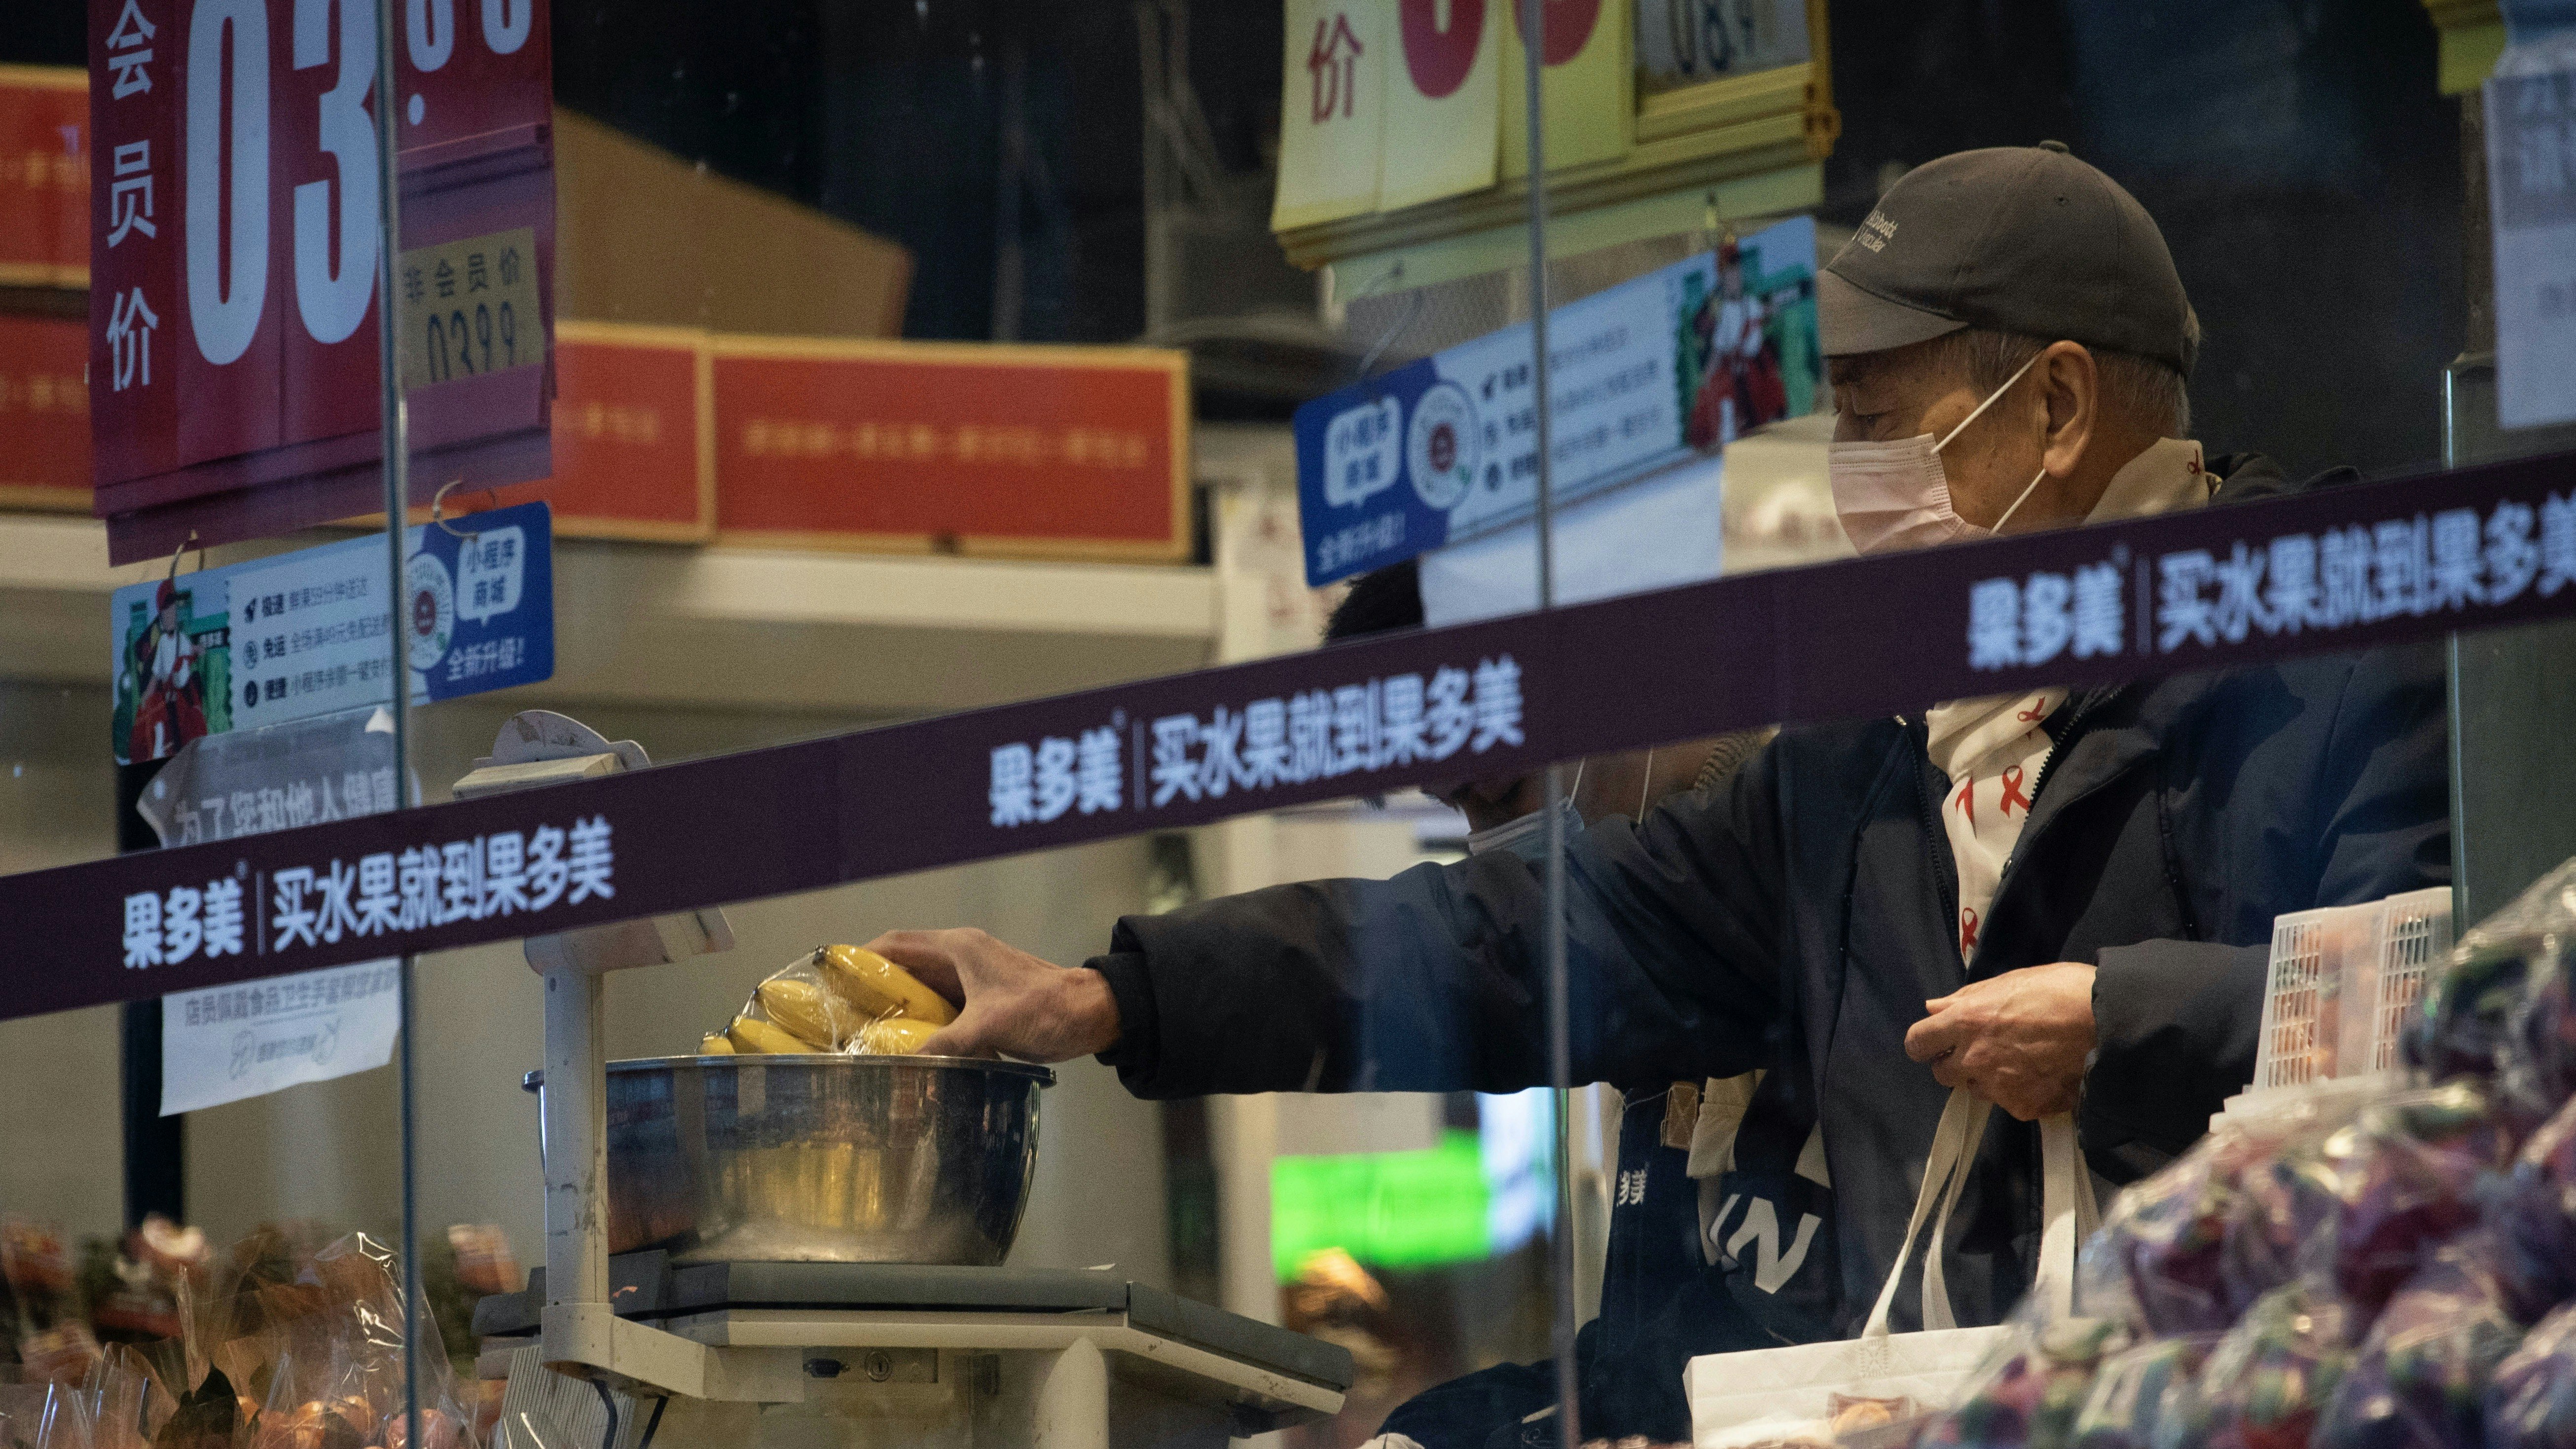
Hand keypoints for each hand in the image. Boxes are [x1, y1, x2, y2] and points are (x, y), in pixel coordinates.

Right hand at [865, 928, 1122, 1062]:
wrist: (1094, 1013)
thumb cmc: (1046, 1009)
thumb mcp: (990, 1027)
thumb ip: (945, 1046)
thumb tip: (904, 1070)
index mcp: (958, 948)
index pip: (895, 944)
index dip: (860, 958)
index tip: (832, 980)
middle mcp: (962, 956)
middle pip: (904, 966)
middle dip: (874, 988)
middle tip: (843, 1016)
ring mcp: (974, 977)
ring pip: (923, 987)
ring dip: (899, 1007)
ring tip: (867, 1034)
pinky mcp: (985, 998)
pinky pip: (943, 1005)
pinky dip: (924, 1021)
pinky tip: (909, 1046)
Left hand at [1903, 962, 2096, 1120]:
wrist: (2111, 1025)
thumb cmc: (2062, 991)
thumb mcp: (2010, 982)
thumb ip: (1966, 999)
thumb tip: (1934, 1008)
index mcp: (1966, 1021)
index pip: (1918, 1042)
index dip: (1925, 1043)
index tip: (1936, 1042)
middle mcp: (1974, 1059)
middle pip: (1943, 1073)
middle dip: (1956, 1063)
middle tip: (1984, 1050)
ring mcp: (1998, 1087)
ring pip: (1976, 1090)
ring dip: (1988, 1078)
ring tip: (2021, 1060)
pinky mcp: (2024, 1108)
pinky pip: (2010, 1103)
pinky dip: (2020, 1093)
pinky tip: (2042, 1075)